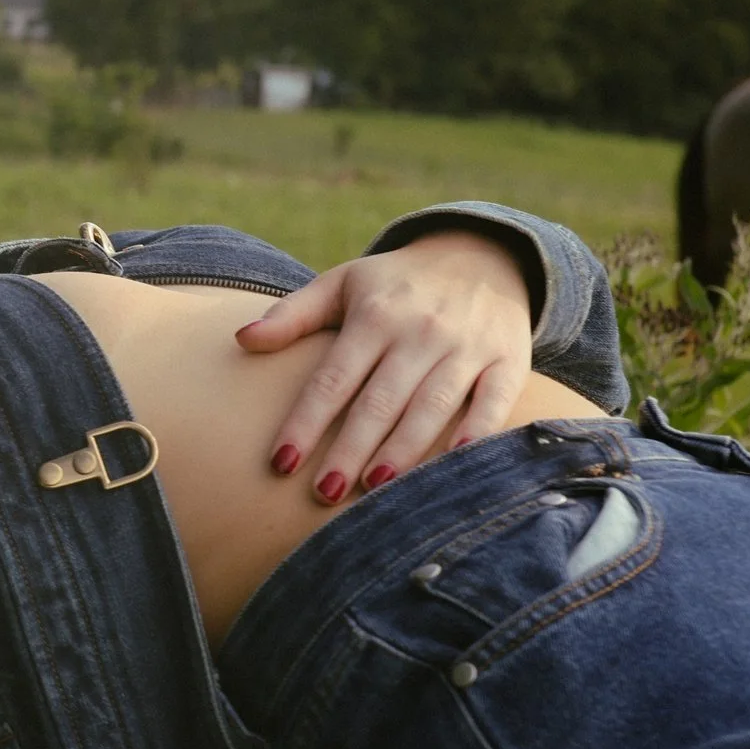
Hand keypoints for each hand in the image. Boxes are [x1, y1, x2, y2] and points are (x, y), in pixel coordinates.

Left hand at [237, 231, 534, 503]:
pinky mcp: (507, 359)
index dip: (306, 421)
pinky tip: (455, 462)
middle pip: (379, 400)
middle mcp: (421, 331)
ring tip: (374, 488)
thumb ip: (294, 314)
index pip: (333, 377)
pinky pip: (493, 401)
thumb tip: (242, 339)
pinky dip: (478, 431)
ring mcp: (467, 346)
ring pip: (431, 405)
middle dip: (350, 449)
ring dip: (403, 449)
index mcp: (375, 315)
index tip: (281, 462)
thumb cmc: (396, 284)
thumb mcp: (343, 283)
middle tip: (323, 493)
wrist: (483, 255)